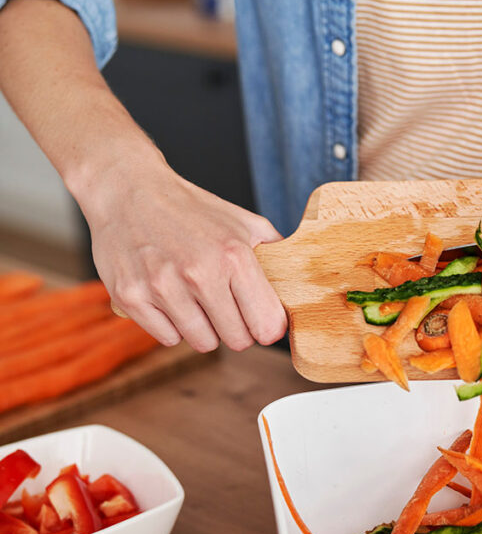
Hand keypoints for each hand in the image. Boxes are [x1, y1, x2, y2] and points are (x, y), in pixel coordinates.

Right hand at [79, 154, 286, 351]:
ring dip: (205, 329)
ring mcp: (162, 287)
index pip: (267, 326)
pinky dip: (173, 326)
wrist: (128, 190)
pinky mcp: (130, 297)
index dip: (267, 327)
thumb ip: (277, 254)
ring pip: (202, 343)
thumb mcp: (245, 223)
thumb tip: (301, 282)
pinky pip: (167, 338)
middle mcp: (199, 273)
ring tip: (198, 301)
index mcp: (234, 256)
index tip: (260, 319)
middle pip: (237, 341)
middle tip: (227, 307)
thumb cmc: (192, 210)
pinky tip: (171, 300)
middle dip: (237, 329)